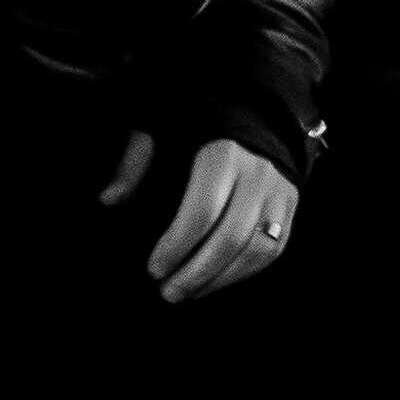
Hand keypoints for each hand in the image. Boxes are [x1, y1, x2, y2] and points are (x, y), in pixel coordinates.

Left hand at [99, 131, 297, 302]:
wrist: (255, 107)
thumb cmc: (199, 120)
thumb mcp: (162, 126)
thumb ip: (136, 160)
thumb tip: (108, 199)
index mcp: (224, 153)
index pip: (201, 211)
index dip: (176, 246)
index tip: (154, 267)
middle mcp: (257, 173)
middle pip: (231, 238)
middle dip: (197, 273)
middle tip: (168, 292)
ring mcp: (280, 190)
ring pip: (257, 250)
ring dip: (222, 280)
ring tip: (191, 292)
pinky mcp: (291, 204)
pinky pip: (274, 249)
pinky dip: (246, 272)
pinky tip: (218, 281)